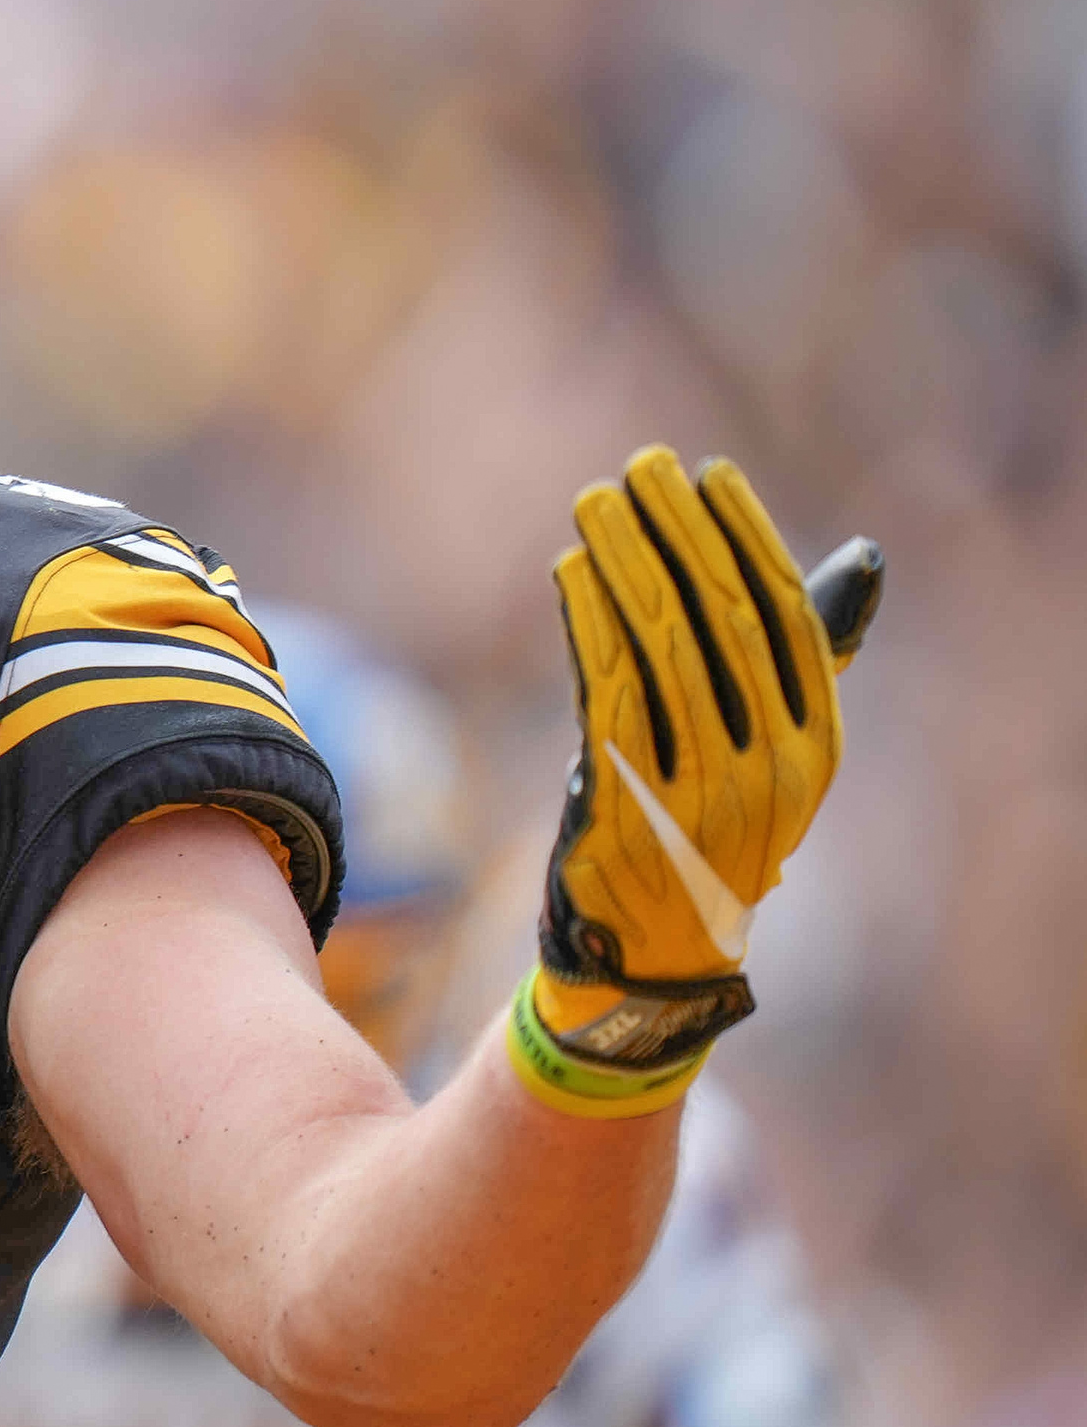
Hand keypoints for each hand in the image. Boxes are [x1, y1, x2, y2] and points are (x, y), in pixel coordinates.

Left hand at [512, 444, 877, 1116]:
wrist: (652, 960)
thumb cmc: (702, 833)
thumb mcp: (765, 754)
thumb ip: (794, 667)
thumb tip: (859, 559)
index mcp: (813, 747)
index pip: (788, 619)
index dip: (746, 539)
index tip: (707, 475)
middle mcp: (770, 769)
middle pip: (725, 621)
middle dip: (680, 534)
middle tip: (641, 466)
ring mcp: (702, 791)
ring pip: (662, 648)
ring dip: (625, 562)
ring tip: (594, 501)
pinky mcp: (630, 806)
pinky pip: (606, 693)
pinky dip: (587, 623)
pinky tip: (567, 569)